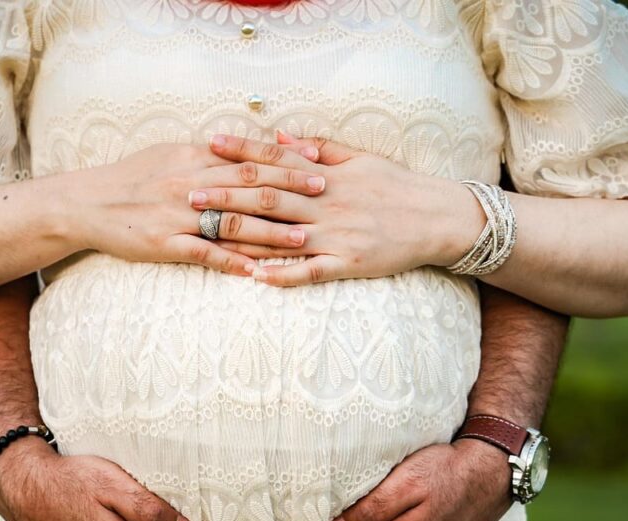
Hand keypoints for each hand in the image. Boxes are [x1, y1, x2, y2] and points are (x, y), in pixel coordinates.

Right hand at [71, 141, 326, 276]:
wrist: (87, 203)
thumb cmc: (131, 177)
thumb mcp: (169, 154)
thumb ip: (207, 155)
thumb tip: (242, 149)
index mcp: (194, 158)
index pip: (249, 156)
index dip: (285, 159)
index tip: (317, 162)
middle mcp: (190, 183)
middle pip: (248, 185)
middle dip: (289, 189)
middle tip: (323, 194)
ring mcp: (178, 216)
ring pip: (232, 222)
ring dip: (270, 232)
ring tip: (303, 239)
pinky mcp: (165, 243)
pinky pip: (204, 254)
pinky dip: (231, 263)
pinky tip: (256, 272)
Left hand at [194, 131, 482, 285]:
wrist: (438, 218)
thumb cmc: (396, 186)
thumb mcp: (360, 158)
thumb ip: (318, 148)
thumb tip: (278, 135)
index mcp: (327, 175)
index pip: (276, 160)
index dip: (241, 153)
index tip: (208, 146)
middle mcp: (326, 203)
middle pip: (267, 198)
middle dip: (226, 195)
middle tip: (189, 193)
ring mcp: (336, 235)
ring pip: (280, 236)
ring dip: (241, 236)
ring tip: (205, 236)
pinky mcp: (347, 263)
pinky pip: (309, 272)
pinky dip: (282, 275)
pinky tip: (253, 278)